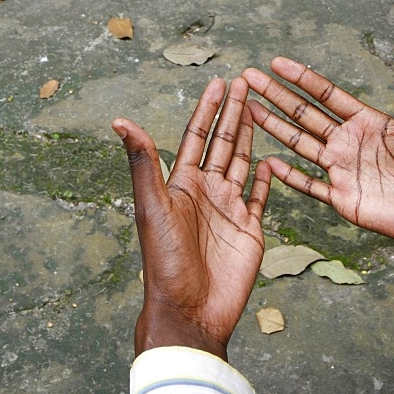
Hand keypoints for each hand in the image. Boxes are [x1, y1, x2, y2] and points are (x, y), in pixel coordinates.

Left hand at [113, 75, 270, 359]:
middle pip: (223, 143)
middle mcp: (206, 191)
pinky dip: (268, 176)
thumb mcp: (152, 205)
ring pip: (242, 163)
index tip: (219, 82)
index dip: (208, 109)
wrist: (190, 311)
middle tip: (245, 82)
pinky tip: (274, 158)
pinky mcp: (249, 230)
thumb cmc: (164, 261)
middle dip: (234, 113)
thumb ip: (144, 162)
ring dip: (250, 136)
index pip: (197, 136)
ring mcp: (229, 209)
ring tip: (258, 109)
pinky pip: (261, 195)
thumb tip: (120, 120)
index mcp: (182, 183)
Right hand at [245, 48, 393, 287]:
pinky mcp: (346, 200)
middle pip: (304, 115)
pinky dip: (288, 175)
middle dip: (276, 96)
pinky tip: (267, 160)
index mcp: (368, 122)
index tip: (276, 63)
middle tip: (248, 78)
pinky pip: (310, 186)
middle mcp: (351, 143)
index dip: (301, 79)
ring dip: (274, 128)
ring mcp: (345, 172)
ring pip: (301, 145)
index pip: (326, 96)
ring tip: (248, 110)